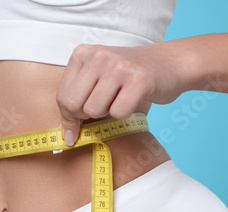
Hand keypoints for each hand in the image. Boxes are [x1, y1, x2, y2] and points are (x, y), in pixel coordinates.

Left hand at [56, 43, 190, 145]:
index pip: (62, 97)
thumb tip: (66, 137)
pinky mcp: (139, 79)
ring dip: (107, 113)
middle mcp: (98, 56)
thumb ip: (76, 102)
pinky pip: (118, 113)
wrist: (171, 62)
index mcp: (82, 54)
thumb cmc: (128, 78)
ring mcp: (118, 66)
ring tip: (119, 98)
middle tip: (103, 108)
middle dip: (86, 116)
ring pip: (94, 111)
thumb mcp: (96, 81)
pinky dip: (125, 114)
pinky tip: (133, 99)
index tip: (77, 126)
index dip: (69, 117)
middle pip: (73, 106)